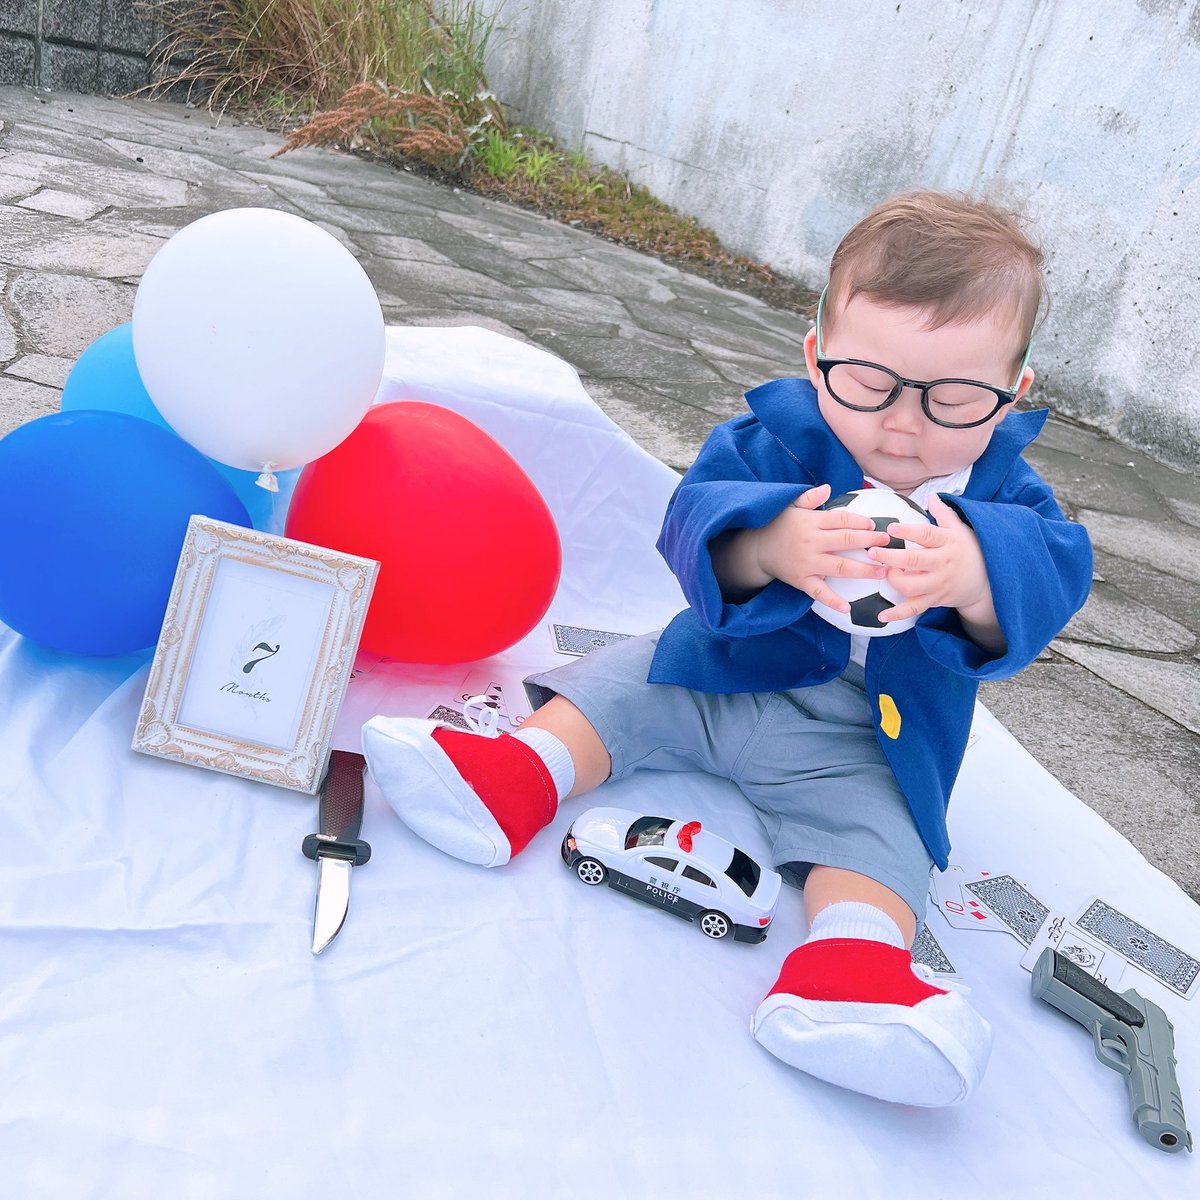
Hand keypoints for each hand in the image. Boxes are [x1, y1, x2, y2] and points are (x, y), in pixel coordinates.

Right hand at [751, 483, 890, 611]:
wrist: (757, 549)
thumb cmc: (780, 525)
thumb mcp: (792, 506)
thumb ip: (810, 498)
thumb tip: (827, 487)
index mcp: (811, 522)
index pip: (841, 519)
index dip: (861, 522)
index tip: (875, 526)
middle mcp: (810, 542)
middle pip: (845, 541)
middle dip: (869, 542)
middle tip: (887, 543)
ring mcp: (807, 563)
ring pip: (840, 567)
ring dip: (863, 570)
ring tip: (881, 571)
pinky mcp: (802, 580)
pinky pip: (819, 592)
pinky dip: (832, 601)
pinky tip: (847, 609)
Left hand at [867, 495, 999, 637]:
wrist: (987, 582)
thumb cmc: (968, 550)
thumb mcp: (961, 530)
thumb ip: (944, 513)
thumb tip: (933, 496)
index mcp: (948, 543)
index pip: (927, 535)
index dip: (909, 531)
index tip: (891, 527)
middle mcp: (943, 564)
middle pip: (915, 561)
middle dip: (891, 557)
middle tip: (873, 552)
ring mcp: (939, 584)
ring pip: (912, 586)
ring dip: (894, 581)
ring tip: (883, 572)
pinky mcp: (935, 600)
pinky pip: (915, 609)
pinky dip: (898, 614)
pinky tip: (881, 615)